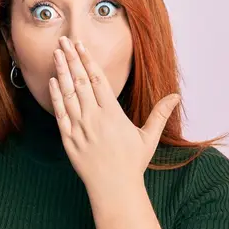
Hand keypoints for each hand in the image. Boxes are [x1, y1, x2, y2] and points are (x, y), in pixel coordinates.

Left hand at [48, 35, 180, 192]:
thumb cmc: (132, 163)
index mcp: (113, 114)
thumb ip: (160, 114)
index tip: (81, 44)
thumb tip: (176, 96)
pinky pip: (60, 113)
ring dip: (62, 71)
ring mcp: (79, 128)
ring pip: (68, 93)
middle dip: (71, 58)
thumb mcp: (149, 137)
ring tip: (56, 53)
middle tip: (63, 40)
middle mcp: (94, 118)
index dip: (88, 59)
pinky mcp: (69, 139)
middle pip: (80, 81)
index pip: (98, 79)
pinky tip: (53, 81)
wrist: (114, 188)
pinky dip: (56, 96)